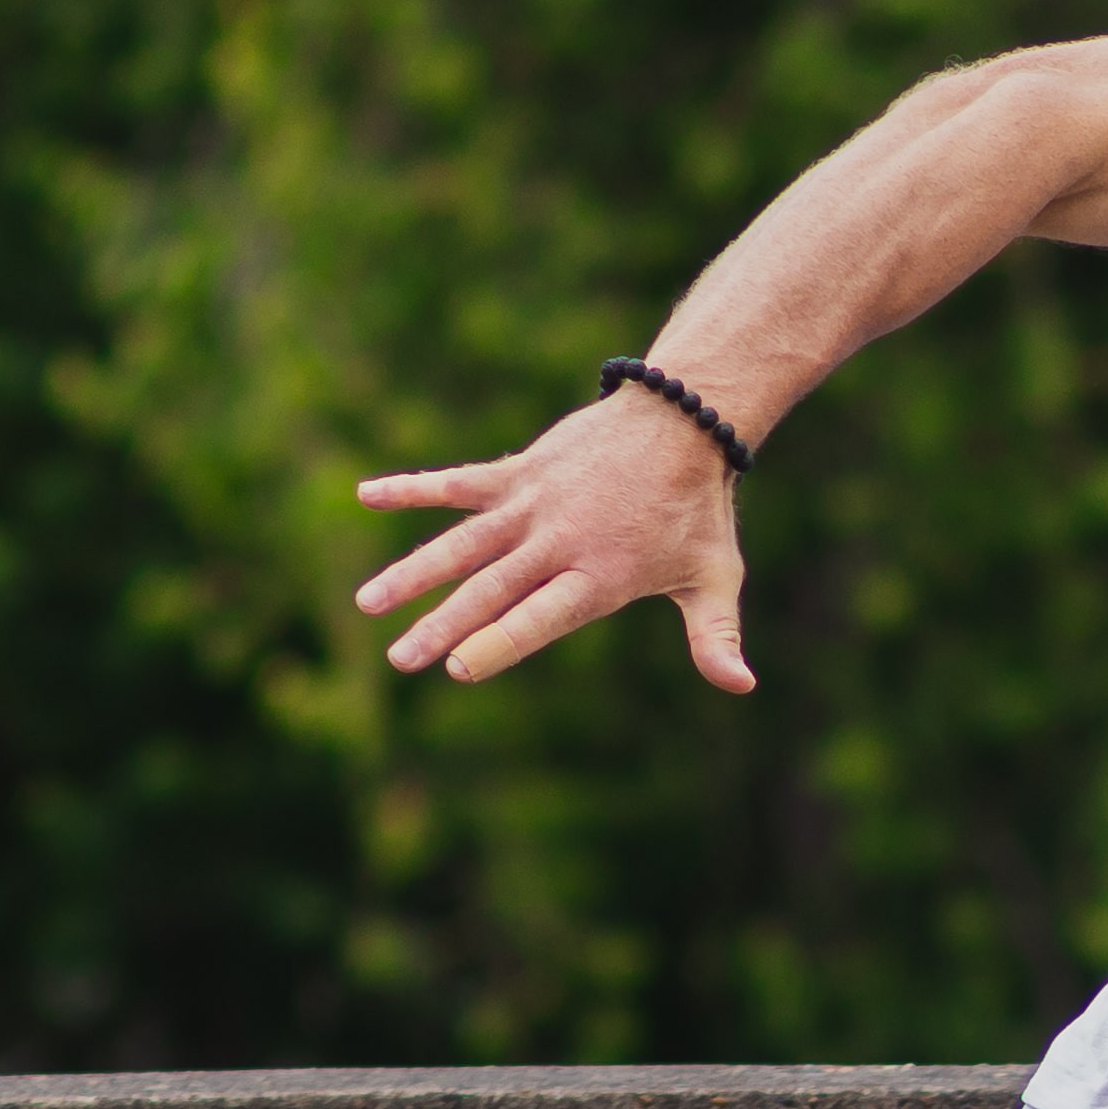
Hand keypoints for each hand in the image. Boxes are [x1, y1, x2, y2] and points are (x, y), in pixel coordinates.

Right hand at [347, 383, 755, 689]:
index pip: (541, 617)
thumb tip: (741, 686)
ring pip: (462, 542)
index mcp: (600, 576)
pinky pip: (459, 482)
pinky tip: (367, 495)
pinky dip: (413, 487)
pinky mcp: (520, 471)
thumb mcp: (715, 577)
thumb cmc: (698, 512)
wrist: (683, 422)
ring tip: (370, 604)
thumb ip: (717, 637)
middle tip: (400, 659)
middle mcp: (560, 541)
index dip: (500, 643)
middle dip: (441, 626)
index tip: (457, 667)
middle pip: (491, 589)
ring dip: (413, 572)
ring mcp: (534, 503)